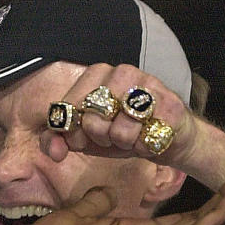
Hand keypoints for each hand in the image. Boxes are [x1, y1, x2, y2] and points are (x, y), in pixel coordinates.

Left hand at [41, 63, 199, 165]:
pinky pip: (145, 140)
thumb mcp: (84, 136)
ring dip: (125, 144)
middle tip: (113, 134)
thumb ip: (57, 139)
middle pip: (93, 120)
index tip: (86, 135)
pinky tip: (149, 138)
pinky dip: (144, 148)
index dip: (74, 132)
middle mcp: (122, 72)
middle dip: (101, 138)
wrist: (166, 137)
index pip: (69, 109)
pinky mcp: (170, 105)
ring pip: (120, 132)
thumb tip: (54, 152)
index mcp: (96, 73)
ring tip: (133, 135)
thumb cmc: (121, 132)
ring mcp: (149, 85)